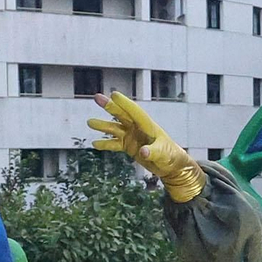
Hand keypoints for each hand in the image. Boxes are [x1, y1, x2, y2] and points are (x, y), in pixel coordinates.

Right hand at [87, 92, 204, 202]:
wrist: (172, 166)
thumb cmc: (171, 156)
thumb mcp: (163, 153)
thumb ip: (153, 152)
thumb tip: (143, 152)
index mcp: (148, 125)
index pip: (134, 111)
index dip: (124, 103)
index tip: (114, 94)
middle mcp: (138, 128)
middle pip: (122, 115)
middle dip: (109, 106)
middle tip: (97, 97)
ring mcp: (132, 136)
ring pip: (115, 128)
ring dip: (103, 125)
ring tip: (90, 122)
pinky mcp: (129, 146)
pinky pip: (114, 143)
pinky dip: (105, 143)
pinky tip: (95, 143)